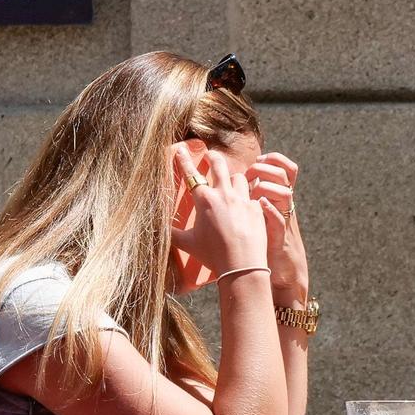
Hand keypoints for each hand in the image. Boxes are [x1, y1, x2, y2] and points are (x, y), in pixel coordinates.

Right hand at [170, 146, 269, 280]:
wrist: (242, 265)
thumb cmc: (213, 255)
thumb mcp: (188, 244)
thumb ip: (172, 234)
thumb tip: (156, 229)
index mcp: (204, 200)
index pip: (191, 174)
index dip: (184, 160)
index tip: (181, 148)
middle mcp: (224, 195)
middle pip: (219, 165)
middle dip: (214, 157)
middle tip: (210, 155)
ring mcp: (243, 199)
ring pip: (239, 177)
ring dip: (234, 179)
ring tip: (231, 183)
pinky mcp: (257, 208)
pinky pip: (254, 194)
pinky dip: (249, 196)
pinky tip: (248, 202)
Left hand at [248, 151, 309, 303]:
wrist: (283, 272)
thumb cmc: (267, 244)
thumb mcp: (264, 217)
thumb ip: (255, 199)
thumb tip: (237, 182)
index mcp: (279, 199)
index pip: (285, 169)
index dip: (274, 159)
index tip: (258, 159)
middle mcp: (284, 207)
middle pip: (283, 175)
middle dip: (265, 169)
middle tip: (250, 174)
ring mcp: (284, 221)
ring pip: (285, 193)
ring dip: (268, 188)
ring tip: (254, 191)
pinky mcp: (280, 238)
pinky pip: (280, 220)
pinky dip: (270, 210)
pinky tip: (259, 206)